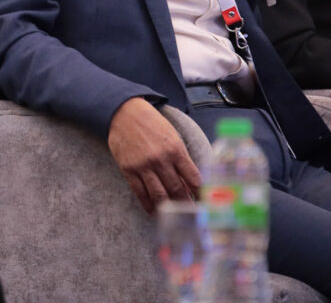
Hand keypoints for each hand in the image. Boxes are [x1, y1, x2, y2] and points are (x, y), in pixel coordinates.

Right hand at [107, 97, 201, 212]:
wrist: (124, 112)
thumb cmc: (152, 124)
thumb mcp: (172, 136)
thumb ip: (181, 158)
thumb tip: (190, 183)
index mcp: (175, 149)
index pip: (193, 178)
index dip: (201, 194)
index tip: (206, 204)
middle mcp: (160, 159)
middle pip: (177, 190)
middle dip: (186, 205)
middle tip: (191, 216)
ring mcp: (143, 166)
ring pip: (159, 195)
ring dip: (168, 209)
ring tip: (174, 218)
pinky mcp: (128, 170)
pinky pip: (140, 193)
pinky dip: (148, 205)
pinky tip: (154, 211)